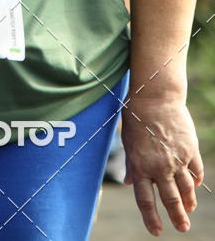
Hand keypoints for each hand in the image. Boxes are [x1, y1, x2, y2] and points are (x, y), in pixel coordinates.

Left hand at [122, 98, 202, 234]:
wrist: (155, 96)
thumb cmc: (136, 117)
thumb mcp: (128, 141)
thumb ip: (132, 164)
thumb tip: (130, 182)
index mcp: (141, 165)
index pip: (145, 200)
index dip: (151, 218)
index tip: (156, 231)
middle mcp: (160, 166)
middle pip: (170, 199)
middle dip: (177, 217)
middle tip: (182, 228)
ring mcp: (177, 159)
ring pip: (186, 188)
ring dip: (188, 202)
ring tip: (189, 210)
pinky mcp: (190, 150)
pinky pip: (196, 171)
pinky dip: (196, 181)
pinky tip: (195, 186)